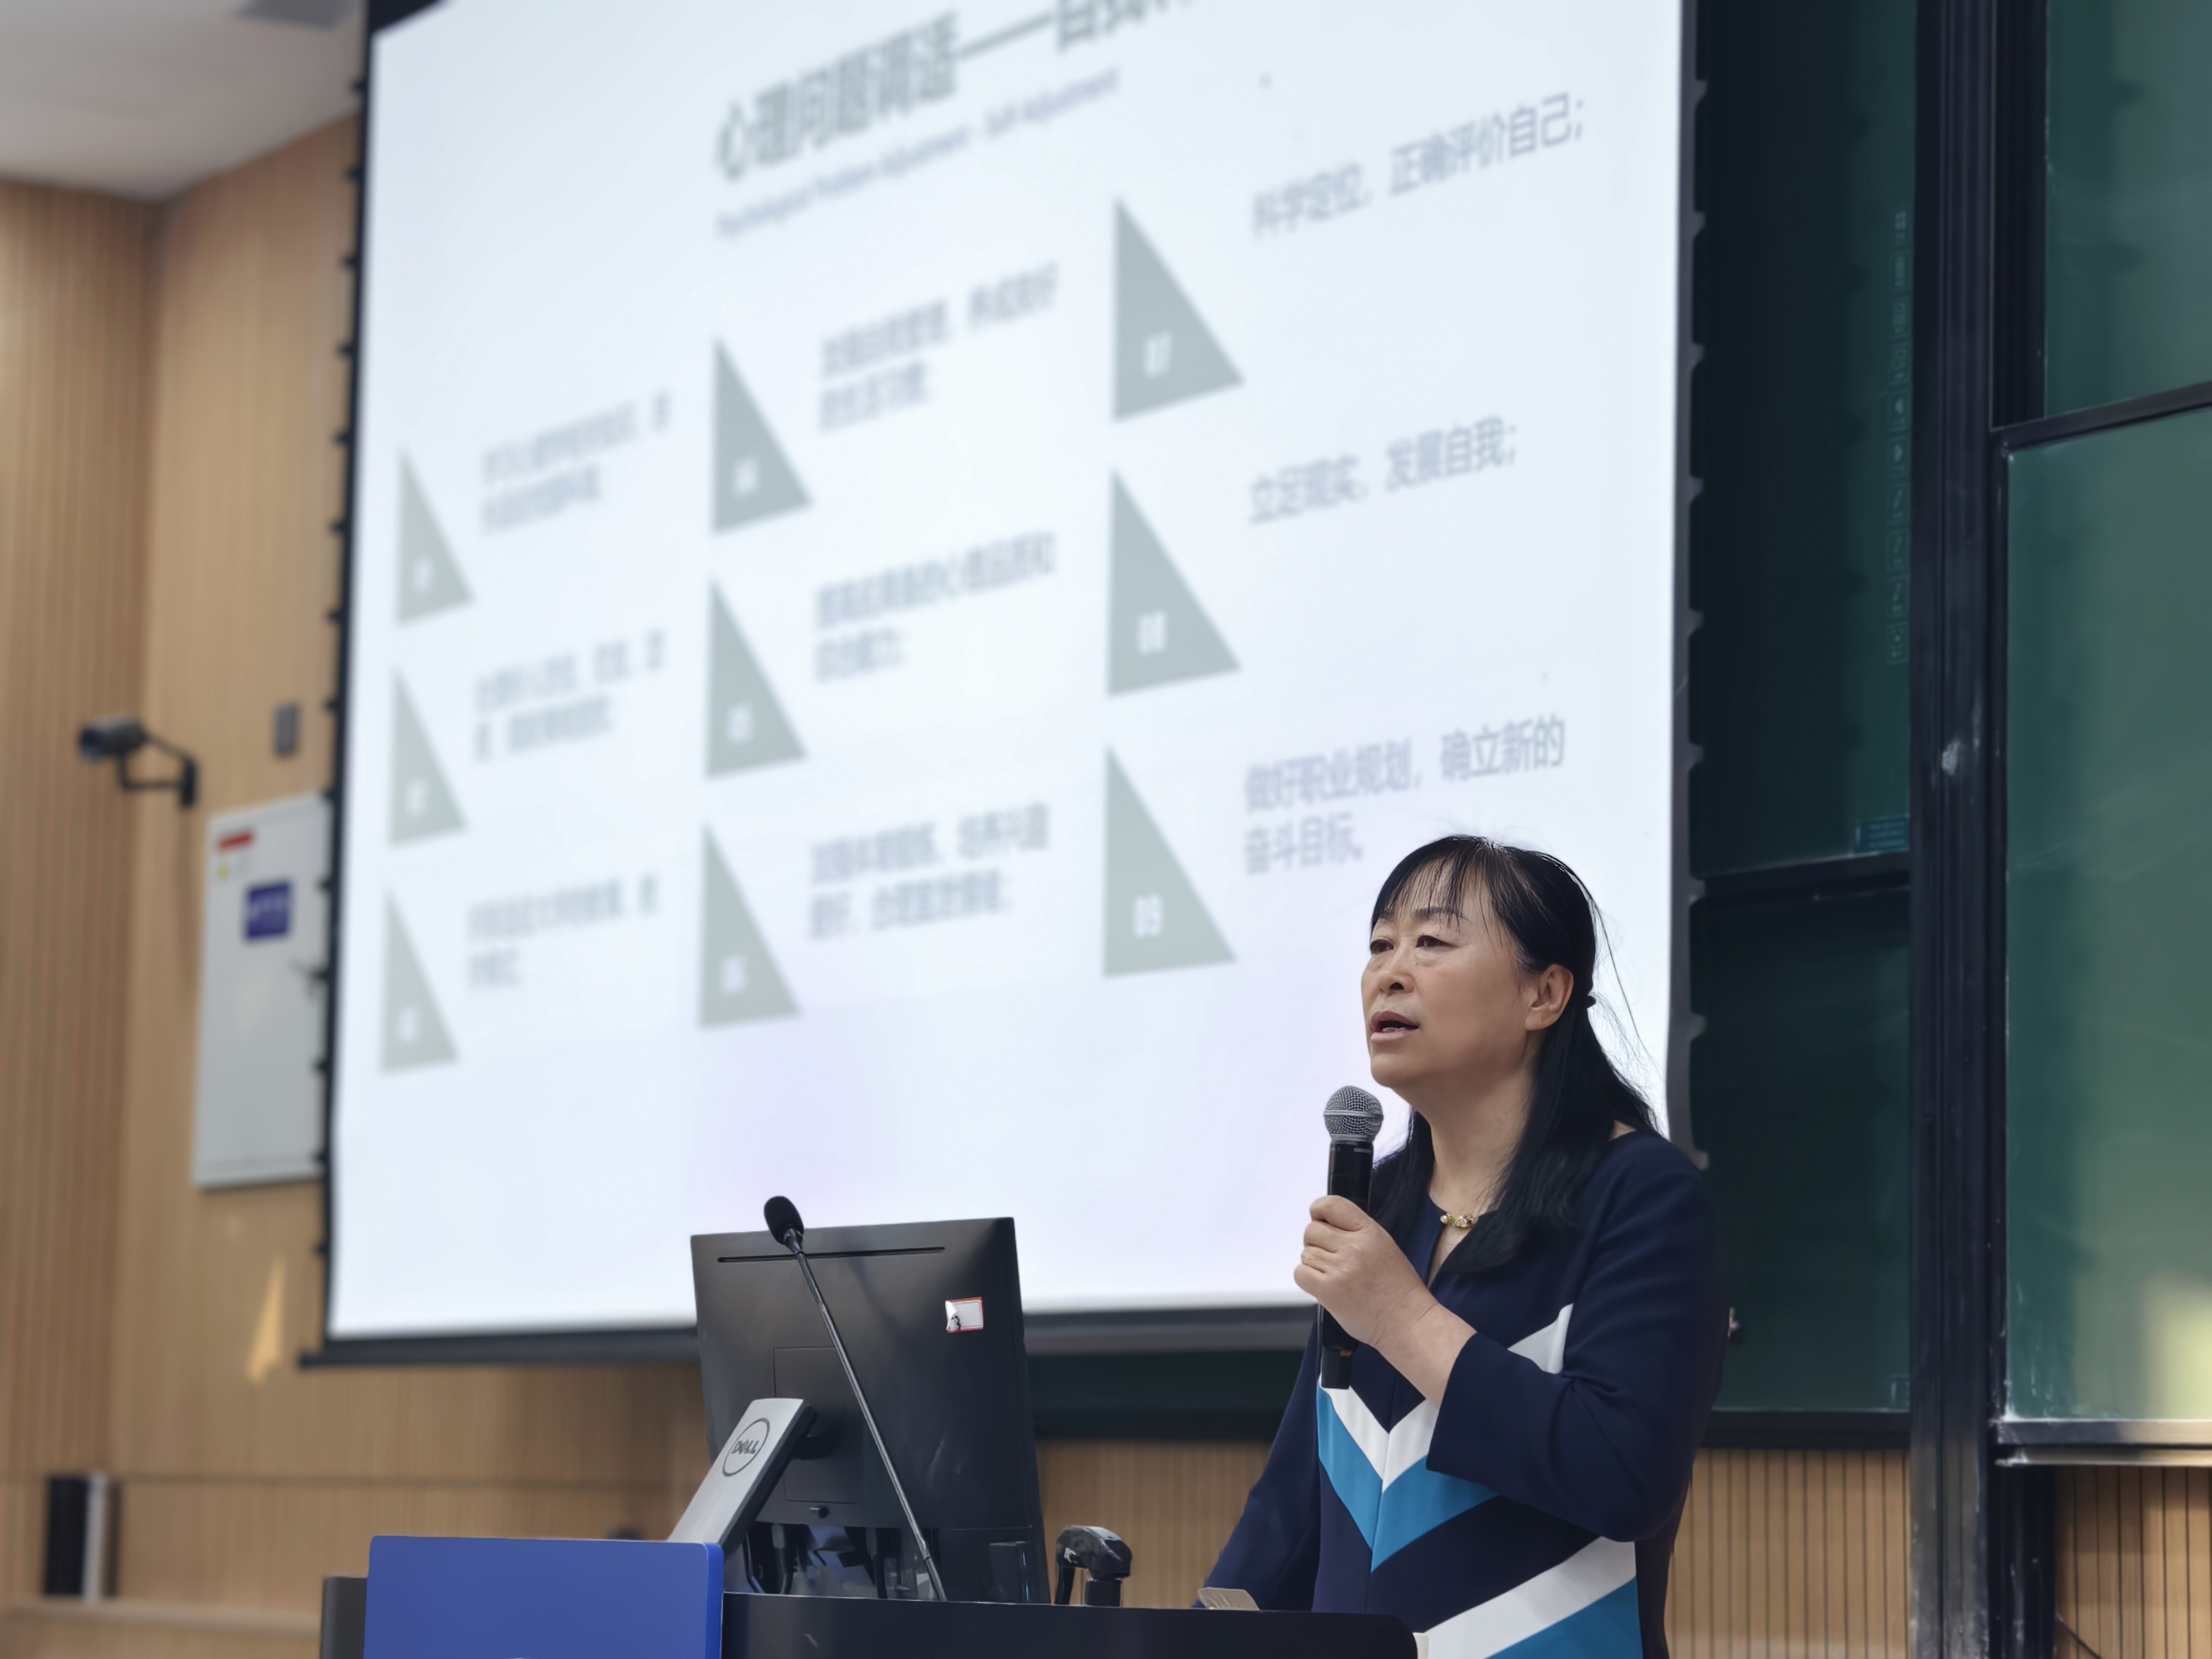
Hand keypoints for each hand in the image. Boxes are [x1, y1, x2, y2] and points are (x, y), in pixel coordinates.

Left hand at [1294, 1195, 1433, 1349]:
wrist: (1406, 1321)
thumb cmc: (1397, 1288)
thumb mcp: (1384, 1246)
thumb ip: (1356, 1233)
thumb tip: (1325, 1226)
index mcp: (1370, 1232)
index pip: (1332, 1205)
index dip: (1319, 1211)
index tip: (1320, 1220)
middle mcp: (1354, 1247)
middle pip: (1313, 1230)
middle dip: (1317, 1243)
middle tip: (1331, 1259)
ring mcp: (1340, 1268)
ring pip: (1306, 1253)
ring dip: (1314, 1264)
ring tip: (1333, 1276)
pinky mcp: (1329, 1290)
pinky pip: (1301, 1273)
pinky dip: (1307, 1279)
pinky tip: (1323, 1285)